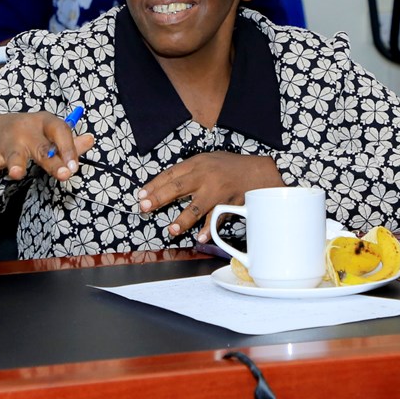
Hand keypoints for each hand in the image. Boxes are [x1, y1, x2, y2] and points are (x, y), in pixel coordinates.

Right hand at [0, 112, 96, 188]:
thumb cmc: (33, 133)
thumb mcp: (52, 133)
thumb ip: (71, 142)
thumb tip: (91, 140)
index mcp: (46, 122)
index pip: (61, 132)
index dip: (70, 149)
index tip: (74, 167)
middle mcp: (28, 129)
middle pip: (42, 147)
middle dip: (52, 160)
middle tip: (65, 175)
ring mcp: (10, 140)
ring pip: (14, 154)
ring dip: (15, 163)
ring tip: (16, 173)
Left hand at [136, 152, 283, 240]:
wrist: (258, 171)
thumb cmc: (230, 166)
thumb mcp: (207, 160)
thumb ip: (189, 171)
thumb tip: (165, 185)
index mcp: (198, 164)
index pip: (171, 174)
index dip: (155, 185)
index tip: (141, 195)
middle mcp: (206, 176)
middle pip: (179, 187)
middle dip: (160, 197)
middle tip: (145, 207)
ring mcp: (218, 191)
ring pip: (197, 206)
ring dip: (183, 219)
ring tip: (171, 230)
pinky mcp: (229, 204)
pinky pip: (217, 218)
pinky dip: (210, 229)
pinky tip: (201, 237)